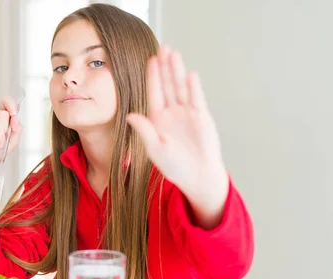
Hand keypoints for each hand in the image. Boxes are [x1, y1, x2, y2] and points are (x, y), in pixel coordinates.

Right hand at [0, 96, 22, 168]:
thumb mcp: (13, 140)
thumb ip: (17, 128)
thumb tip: (15, 118)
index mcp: (0, 117)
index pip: (4, 102)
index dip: (10, 104)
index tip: (14, 113)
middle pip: (3, 114)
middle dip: (5, 130)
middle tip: (2, 140)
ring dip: (0, 136)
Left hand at [126, 46, 228, 227]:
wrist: (197, 176)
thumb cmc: (175, 166)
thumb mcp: (154, 149)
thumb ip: (144, 131)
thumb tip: (130, 115)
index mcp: (158, 119)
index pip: (154, 93)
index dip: (152, 77)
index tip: (150, 60)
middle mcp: (172, 113)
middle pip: (168, 85)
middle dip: (165, 67)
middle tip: (163, 48)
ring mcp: (187, 114)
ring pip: (181, 88)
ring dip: (177, 72)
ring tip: (174, 54)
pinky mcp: (202, 118)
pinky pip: (197, 99)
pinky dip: (193, 88)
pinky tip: (189, 75)